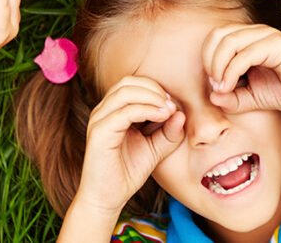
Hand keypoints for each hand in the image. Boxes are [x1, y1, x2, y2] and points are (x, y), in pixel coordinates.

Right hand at [78, 76, 184, 213]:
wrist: (108, 198)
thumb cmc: (127, 172)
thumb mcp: (155, 149)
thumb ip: (168, 133)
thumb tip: (181, 113)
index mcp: (113, 111)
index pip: (133, 84)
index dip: (155, 89)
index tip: (173, 105)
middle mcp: (103, 111)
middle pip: (128, 82)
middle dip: (154, 88)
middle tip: (172, 105)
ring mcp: (99, 119)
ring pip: (126, 91)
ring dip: (152, 96)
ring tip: (168, 110)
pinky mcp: (100, 132)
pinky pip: (125, 112)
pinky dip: (146, 109)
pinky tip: (161, 117)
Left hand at [202, 24, 280, 114]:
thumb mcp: (252, 98)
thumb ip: (231, 98)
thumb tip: (212, 96)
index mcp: (249, 38)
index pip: (216, 37)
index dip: (207, 59)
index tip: (213, 85)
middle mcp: (256, 32)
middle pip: (218, 34)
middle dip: (208, 60)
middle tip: (214, 84)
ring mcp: (267, 36)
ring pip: (229, 41)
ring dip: (218, 65)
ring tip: (221, 87)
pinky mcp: (276, 45)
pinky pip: (245, 54)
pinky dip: (231, 71)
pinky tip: (230, 87)